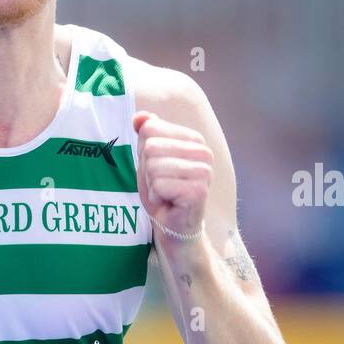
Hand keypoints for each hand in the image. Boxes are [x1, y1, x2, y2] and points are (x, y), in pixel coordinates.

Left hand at [133, 110, 212, 237]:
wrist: (174, 227)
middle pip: (150, 147)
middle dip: (147, 170)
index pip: (150, 129)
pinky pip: (158, 185)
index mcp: (194, 139)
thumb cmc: (163, 192)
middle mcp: (203, 152)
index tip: (157, 170)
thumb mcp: (149, 159)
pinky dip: (156, 197)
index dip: (145, 153)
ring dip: (151, 185)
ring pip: (153, 166)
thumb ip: (147, 135)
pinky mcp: (198, 191)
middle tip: (161, 185)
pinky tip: (168, 202)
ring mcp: (203, 171)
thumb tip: (139, 116)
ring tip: (165, 193)